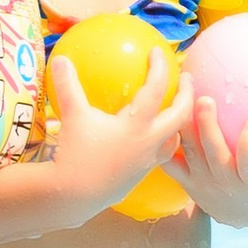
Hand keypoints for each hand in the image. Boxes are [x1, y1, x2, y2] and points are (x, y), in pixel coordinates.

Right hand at [46, 46, 195, 219]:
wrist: (75, 195)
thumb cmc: (75, 154)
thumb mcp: (72, 116)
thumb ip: (68, 86)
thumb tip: (60, 59)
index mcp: (137, 125)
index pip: (156, 90)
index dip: (159, 67)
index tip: (158, 52)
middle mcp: (149, 142)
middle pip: (180, 116)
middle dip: (188, 95)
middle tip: (186, 78)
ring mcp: (147, 161)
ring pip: (175, 140)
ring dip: (180, 122)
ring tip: (176, 111)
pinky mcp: (140, 174)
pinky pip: (161, 155)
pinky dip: (163, 142)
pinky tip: (151, 138)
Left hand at [174, 92, 247, 226]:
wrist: (242, 216)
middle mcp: (225, 183)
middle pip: (213, 154)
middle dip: (207, 127)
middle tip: (205, 98)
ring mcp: (203, 183)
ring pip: (190, 153)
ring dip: (185, 125)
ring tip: (183, 93)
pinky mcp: (186, 182)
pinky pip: (171, 161)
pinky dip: (166, 142)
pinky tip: (164, 112)